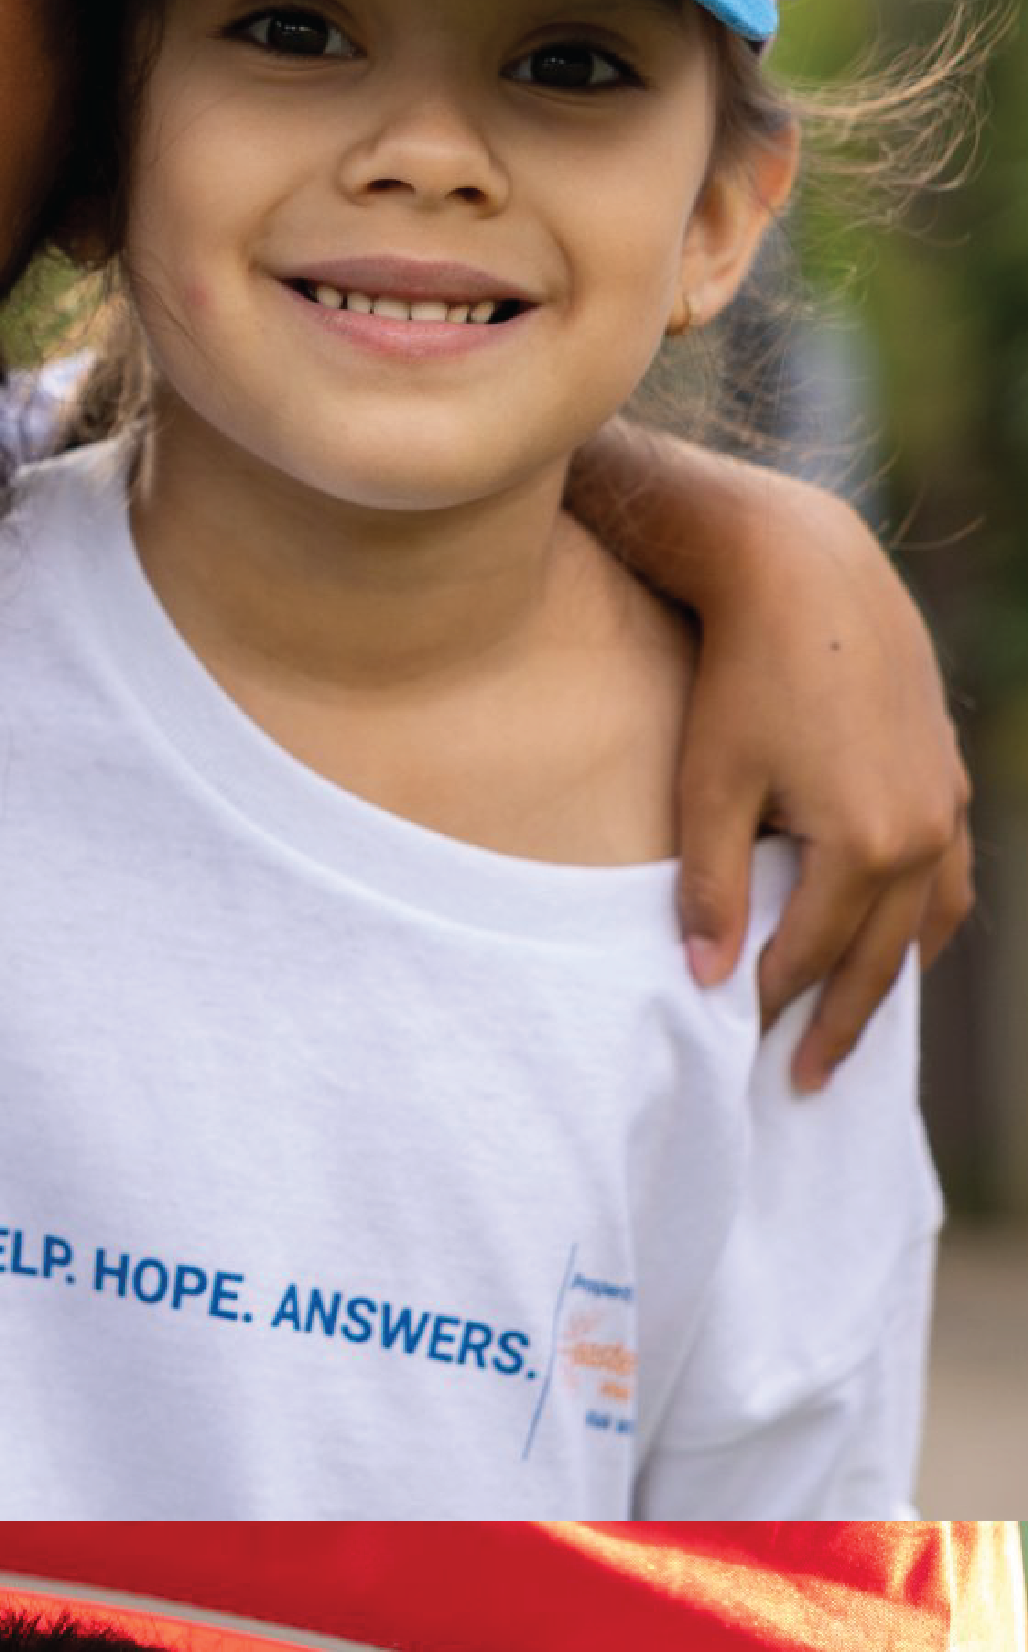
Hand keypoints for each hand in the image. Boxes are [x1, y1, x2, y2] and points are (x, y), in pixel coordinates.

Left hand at [676, 491, 971, 1088]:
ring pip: (925, 924)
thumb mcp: (710, 785)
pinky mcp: (944, 773)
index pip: (806, 957)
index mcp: (865, 844)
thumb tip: (705, 980)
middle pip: (876, 959)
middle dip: (837, 1022)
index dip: (765, 1002)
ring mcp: (942, 803)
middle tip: (805, 1080)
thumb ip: (709, 889)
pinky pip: (945, 876)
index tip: (730, 1042)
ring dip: (888, 980)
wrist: (805, 570)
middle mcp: (921, 832)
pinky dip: (920, 922)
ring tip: (851, 1027)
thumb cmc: (743, 674)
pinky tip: (894, 942)